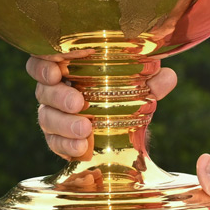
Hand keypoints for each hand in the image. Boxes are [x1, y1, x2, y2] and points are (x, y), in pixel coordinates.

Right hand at [25, 55, 176, 159]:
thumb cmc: (126, 95)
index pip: (43, 60)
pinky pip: (55, 142)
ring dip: (64, 124)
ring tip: (85, 129)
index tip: (58, 70)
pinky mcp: (58, 140)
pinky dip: (67, 146)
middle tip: (78, 103)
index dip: (43, 64)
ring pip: (47, 117)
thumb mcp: (141, 86)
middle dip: (58, 96)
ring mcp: (53, 116)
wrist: (127, 131)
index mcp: (68, 68)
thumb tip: (166, 76)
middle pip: (44, 90)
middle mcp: (54, 90)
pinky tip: (81, 148)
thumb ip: (152, 81)